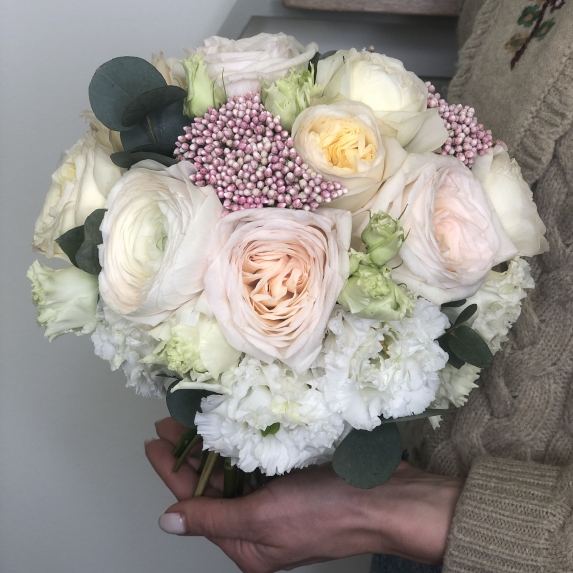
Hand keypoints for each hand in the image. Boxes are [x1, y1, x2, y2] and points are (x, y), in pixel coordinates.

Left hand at [146, 418, 463, 572]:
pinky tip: (228, 425)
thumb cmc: (328, 513)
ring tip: (191, 419)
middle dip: (188, 455)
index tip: (153, 442)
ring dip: (212, 445)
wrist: (386, 498)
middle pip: (211, 485)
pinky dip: (240, 443)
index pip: (195, 504)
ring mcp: (276, 498)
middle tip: (169, 423)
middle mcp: (257, 524)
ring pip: (232, 470)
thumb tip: (170, 522)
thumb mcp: (263, 519)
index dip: (170, 471)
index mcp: (246, 544)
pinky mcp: (292, 477)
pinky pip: (256, 459)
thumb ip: (214, 517)